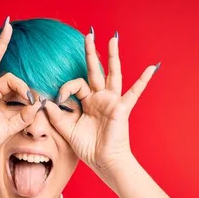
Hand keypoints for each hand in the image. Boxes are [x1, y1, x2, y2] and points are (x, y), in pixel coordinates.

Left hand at [43, 29, 158, 178]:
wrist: (104, 161)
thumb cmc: (89, 148)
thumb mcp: (67, 130)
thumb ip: (57, 116)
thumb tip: (46, 102)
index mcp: (88, 102)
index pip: (76, 85)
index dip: (65, 89)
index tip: (58, 99)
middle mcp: (100, 98)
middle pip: (95, 71)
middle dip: (91, 53)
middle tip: (88, 35)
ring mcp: (112, 101)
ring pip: (112, 74)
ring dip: (113, 56)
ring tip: (112, 38)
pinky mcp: (121, 108)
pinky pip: (134, 92)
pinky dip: (143, 80)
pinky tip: (152, 67)